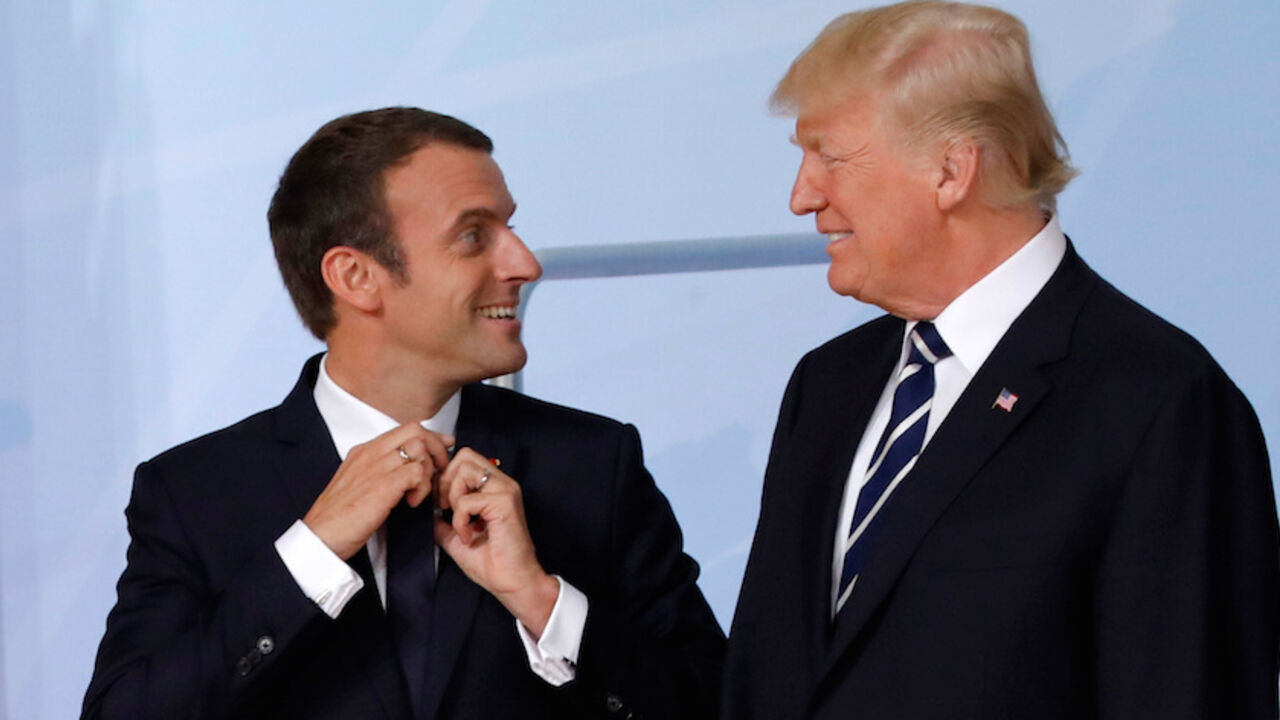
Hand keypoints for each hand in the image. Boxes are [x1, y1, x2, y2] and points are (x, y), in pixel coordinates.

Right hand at [303, 424, 453, 559]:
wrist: (320, 536)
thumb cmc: (338, 517)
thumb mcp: (357, 484)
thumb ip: (379, 471)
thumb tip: (407, 470)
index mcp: (363, 452)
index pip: (405, 429)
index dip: (430, 436)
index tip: (443, 446)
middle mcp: (370, 454)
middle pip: (415, 430)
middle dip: (436, 447)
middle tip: (441, 469)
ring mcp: (375, 468)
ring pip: (419, 449)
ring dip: (428, 470)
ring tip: (420, 492)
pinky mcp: (382, 486)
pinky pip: (417, 473)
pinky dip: (422, 487)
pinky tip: (412, 502)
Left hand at [434, 448, 558, 636]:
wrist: (511, 582)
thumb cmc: (492, 562)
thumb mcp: (456, 536)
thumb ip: (442, 520)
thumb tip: (424, 511)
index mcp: (493, 487)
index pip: (464, 458)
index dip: (446, 476)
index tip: (441, 503)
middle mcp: (502, 483)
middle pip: (464, 456)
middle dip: (446, 481)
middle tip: (445, 508)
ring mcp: (505, 490)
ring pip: (465, 470)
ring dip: (453, 497)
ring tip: (460, 523)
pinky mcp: (504, 503)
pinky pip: (467, 500)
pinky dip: (460, 520)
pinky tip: (469, 536)